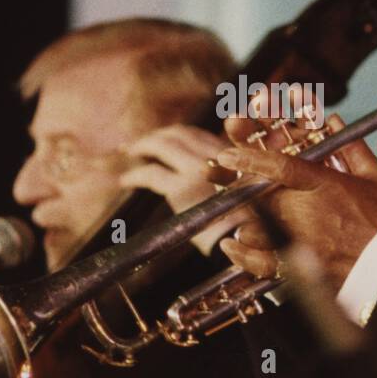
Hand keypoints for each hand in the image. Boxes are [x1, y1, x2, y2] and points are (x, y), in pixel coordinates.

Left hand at [119, 124, 251, 255]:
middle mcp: (216, 155)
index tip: (165, 136)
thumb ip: (229, 177)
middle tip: (139, 144)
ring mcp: (197, 170)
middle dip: (156, 136)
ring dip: (142, 146)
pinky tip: (126, 180)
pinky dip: (135, 175)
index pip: (198, 134)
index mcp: (232, 154)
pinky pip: (150, 174)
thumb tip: (209, 176)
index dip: (178, 134)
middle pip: (178, 134)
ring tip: (129, 152)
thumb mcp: (247, 192)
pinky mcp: (180, 189)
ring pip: (162, 145)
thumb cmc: (250, 225)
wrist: (248, 243)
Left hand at [214, 113, 376, 299]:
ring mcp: (298, 240)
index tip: (226, 153)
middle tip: (218, 175)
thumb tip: (333, 121)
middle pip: (256, 195)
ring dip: (241, 216)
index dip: (248, 158)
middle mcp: (305, 211)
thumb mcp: (375, 177)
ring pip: (253, 226)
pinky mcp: (299, 267)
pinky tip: (232, 245)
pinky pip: (260, 262)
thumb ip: (351, 147)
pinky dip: (242, 255)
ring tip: (230, 208)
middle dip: (234, 184)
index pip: (277, 166)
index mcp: (322, 186)